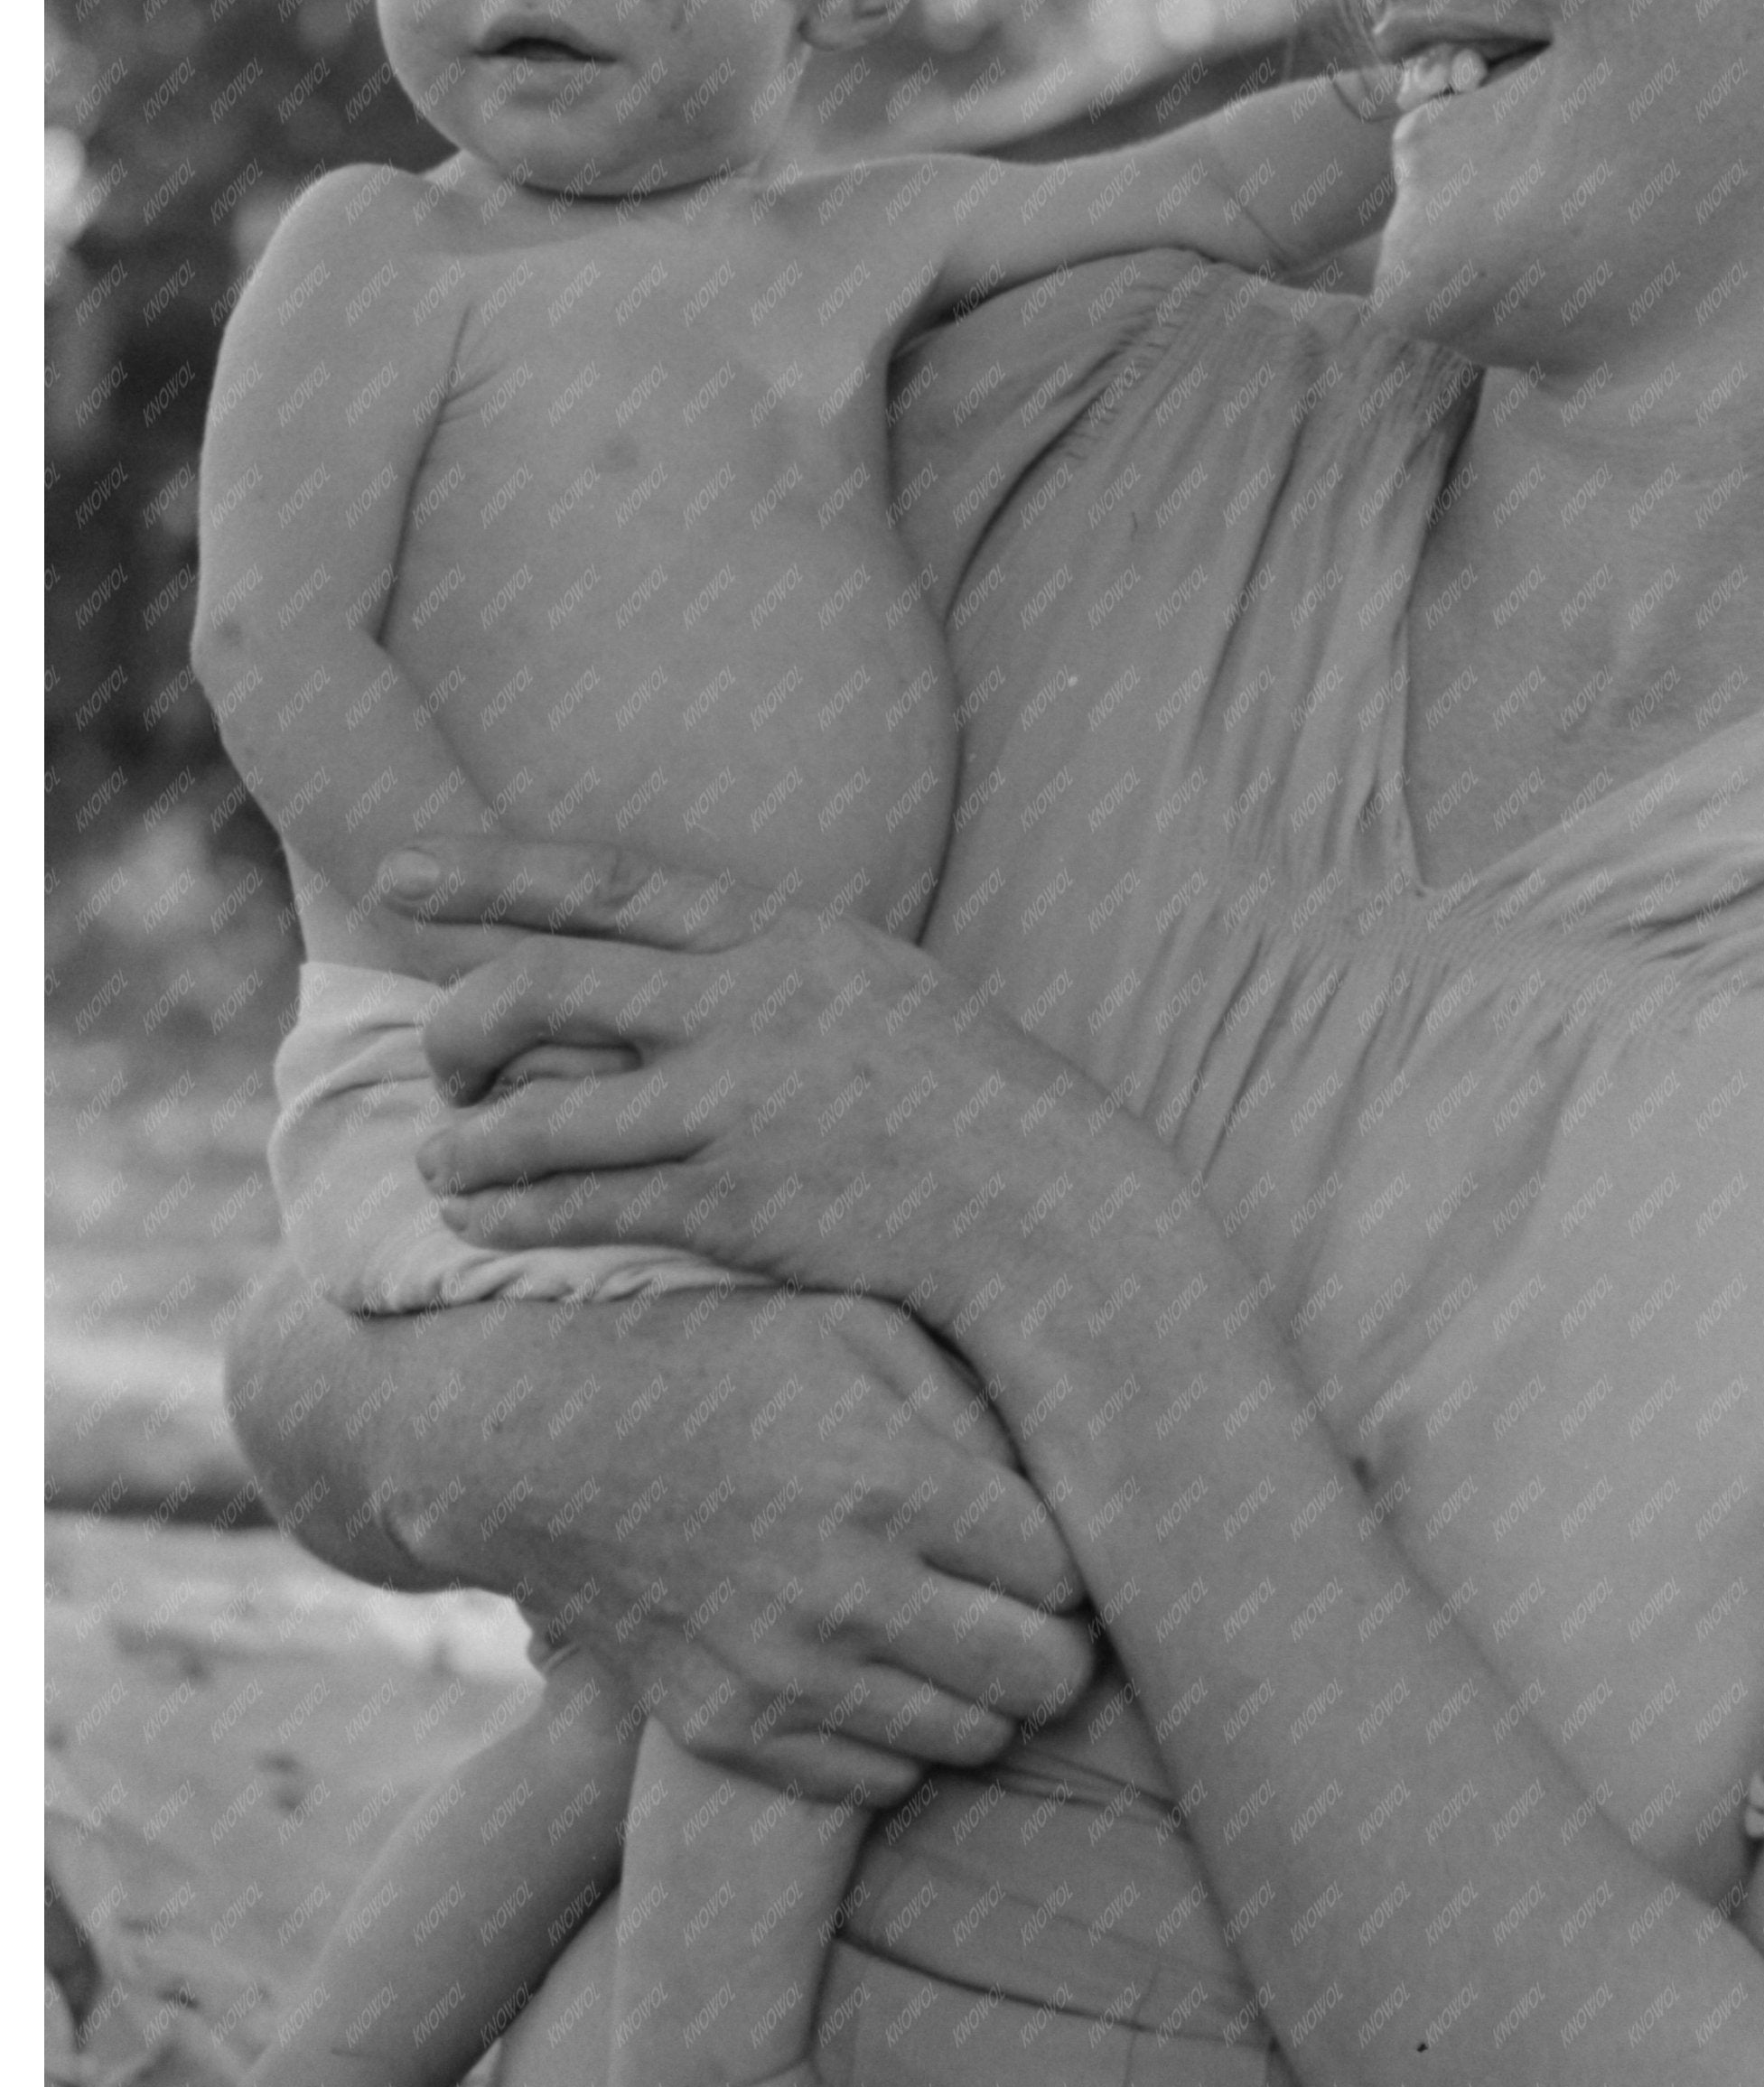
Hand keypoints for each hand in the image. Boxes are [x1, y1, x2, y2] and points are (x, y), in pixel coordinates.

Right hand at [344, 1269, 1100, 1803]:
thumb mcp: (856, 1325)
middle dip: (1057, 1640)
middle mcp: (843, 1598)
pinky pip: (878, 1778)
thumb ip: (976, 1398)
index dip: (1079, 1557)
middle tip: (1024, 1594)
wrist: (541, 1444)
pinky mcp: (732, 1736)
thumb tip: (1079, 1473)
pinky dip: (900, 1731)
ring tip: (946, 1617)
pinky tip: (873, 1657)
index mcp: (890, 1485)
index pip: (1070, 1579)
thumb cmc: (723, 1360)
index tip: (1047, 1531)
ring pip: (970, 1739)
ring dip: (982, 1688)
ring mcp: (783, 1681)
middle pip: (1041, 1681)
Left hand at [385, 832, 1123, 1337]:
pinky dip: (514, 1210)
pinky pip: (581, 1205)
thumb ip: (766, 965)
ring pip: (539, 1116)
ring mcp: (735, 1108)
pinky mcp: (732, 1205)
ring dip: (465, 1145)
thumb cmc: (962, 1094)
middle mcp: (746, 1008)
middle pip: (541, 992)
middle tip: (441, 1062)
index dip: (490, 874)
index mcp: (781, 936)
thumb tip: (663, 963)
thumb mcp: (872, 983)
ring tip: (442, 1162)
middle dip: (461, 1027)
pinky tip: (483, 1217)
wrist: (1043, 1200)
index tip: (397, 869)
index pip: (606, 885)